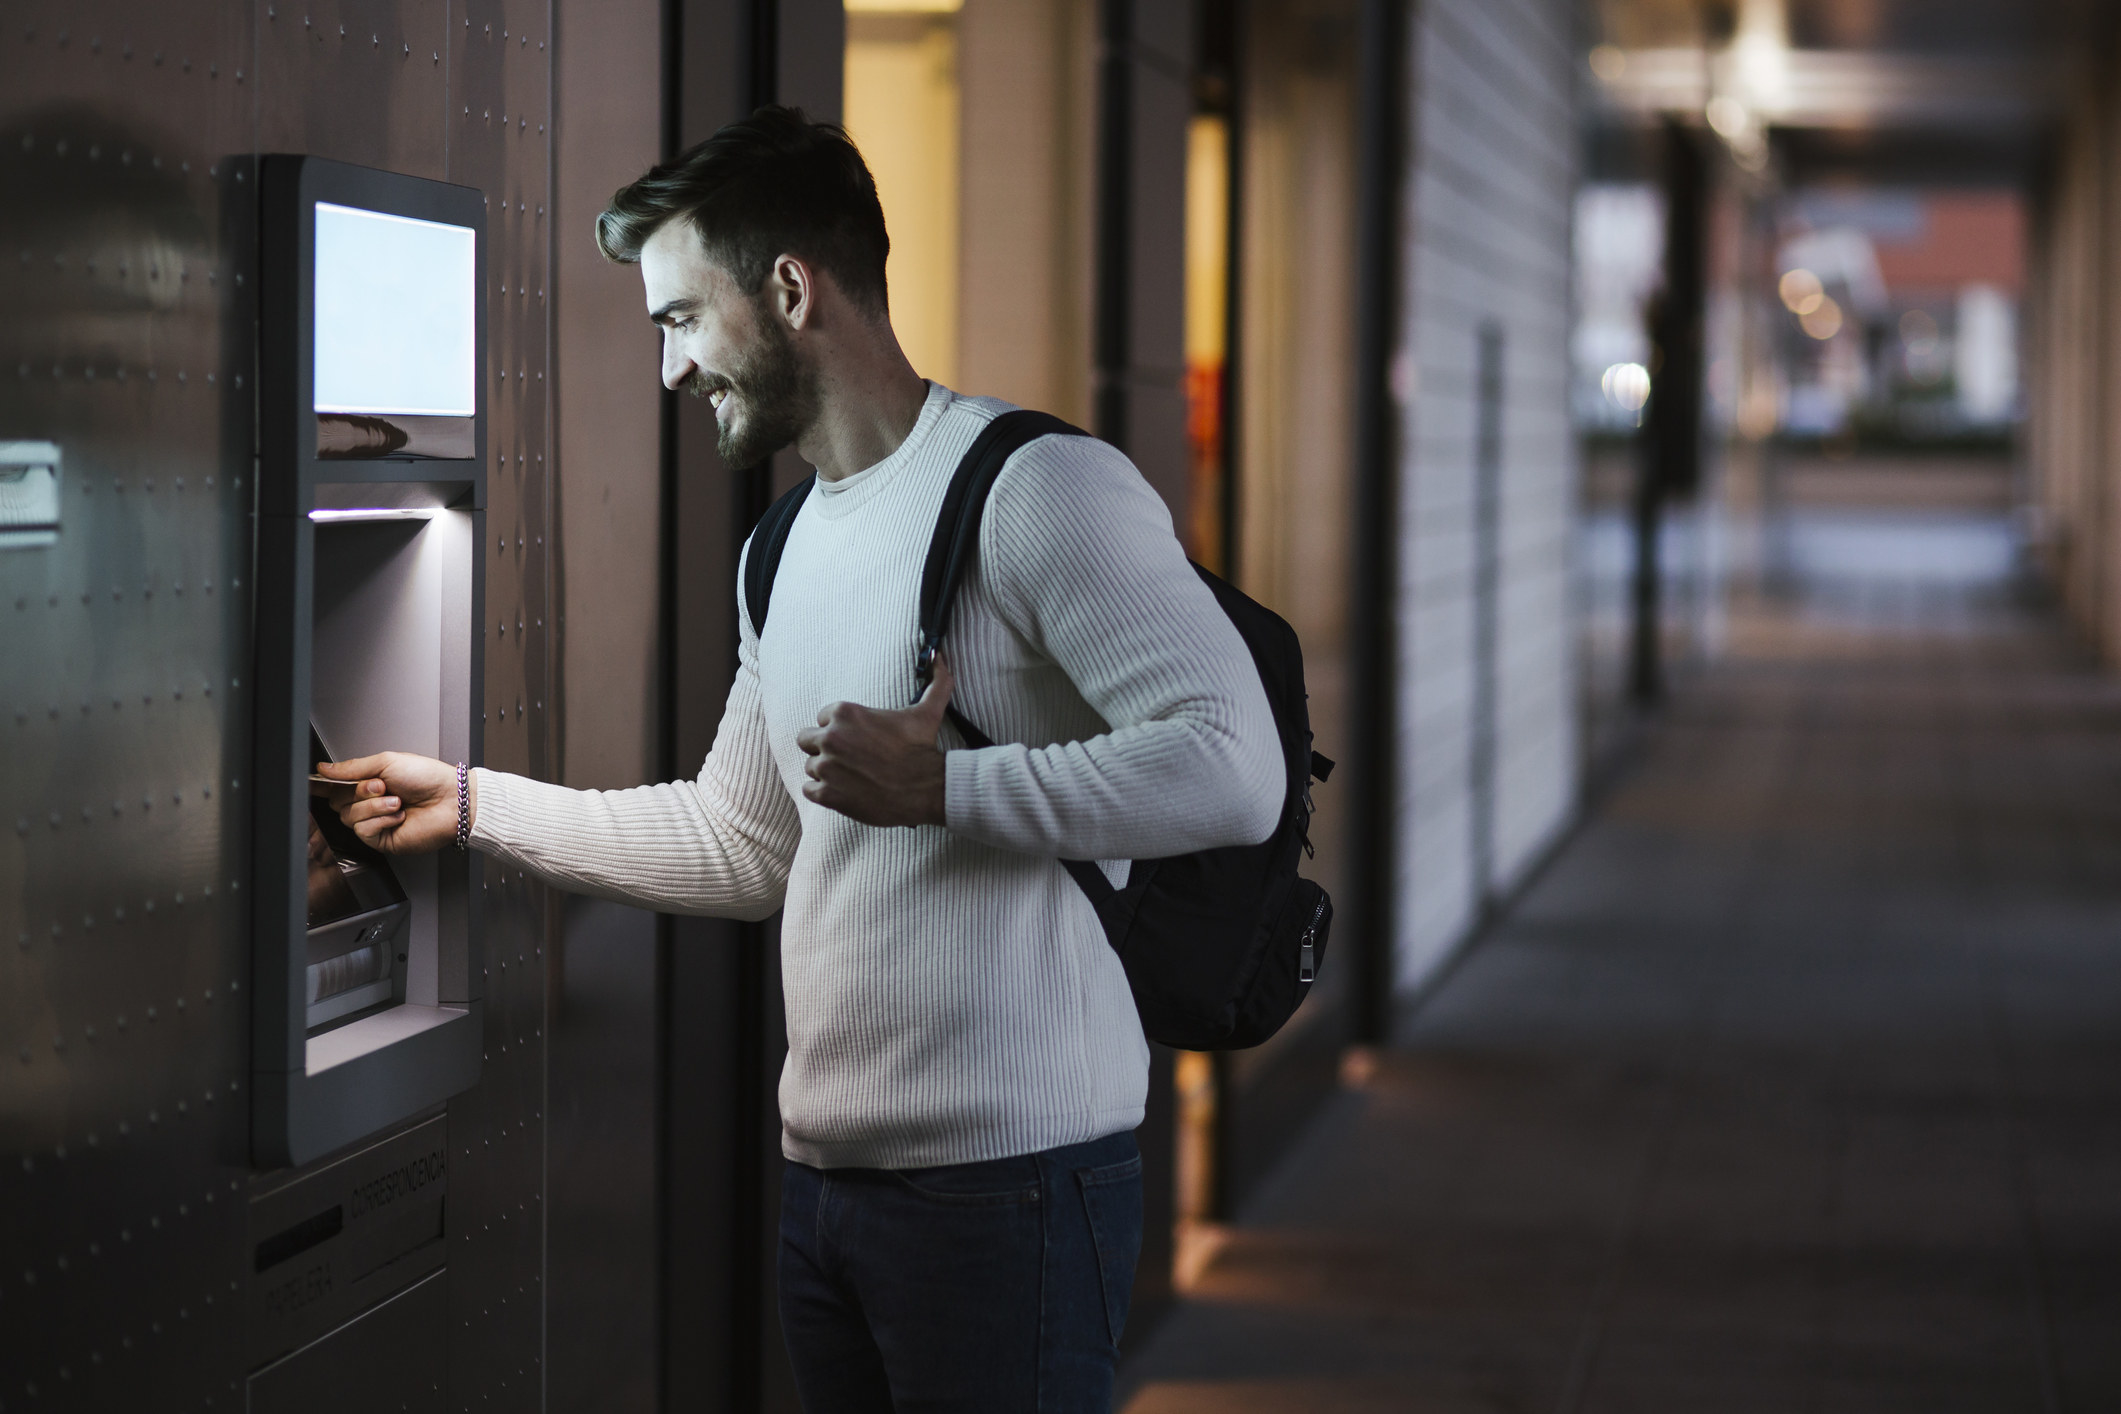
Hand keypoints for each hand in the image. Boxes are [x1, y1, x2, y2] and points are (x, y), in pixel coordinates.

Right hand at [314, 752, 466, 853]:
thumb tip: (325, 768)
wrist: (452, 800)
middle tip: (380, 786)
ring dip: (373, 806)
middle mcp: (371, 803)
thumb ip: (353, 767)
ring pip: (348, 817)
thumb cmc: (429, 778)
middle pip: (337, 802)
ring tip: (397, 800)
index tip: (312, 781)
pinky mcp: (382, 840)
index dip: (322, 784)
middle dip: (358, 792)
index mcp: (370, 781)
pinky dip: (380, 820)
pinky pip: (363, 831)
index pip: (336, 785)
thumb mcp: (387, 762)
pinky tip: (398, 816)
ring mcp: (376, 822)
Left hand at [795, 654, 952, 827]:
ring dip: (825, 772)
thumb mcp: (927, 712)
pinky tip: (842, 791)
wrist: (926, 788)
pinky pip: (808, 790)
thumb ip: (934, 681)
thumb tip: (941, 657)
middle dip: (824, 747)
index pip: (822, 717)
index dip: (839, 729)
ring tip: (849, 776)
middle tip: (847, 758)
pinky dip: (822, 792)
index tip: (856, 739)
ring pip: (810, 766)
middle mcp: (831, 738)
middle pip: (807, 740)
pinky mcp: (827, 794)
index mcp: (845, 713)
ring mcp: (826, 768)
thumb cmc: (922, 748)